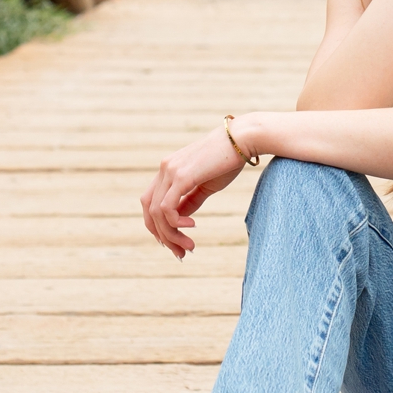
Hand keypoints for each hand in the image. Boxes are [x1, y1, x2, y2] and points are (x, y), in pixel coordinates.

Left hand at [140, 120, 252, 258]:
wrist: (242, 139)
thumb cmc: (228, 160)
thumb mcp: (205, 185)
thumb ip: (189, 201)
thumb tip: (179, 220)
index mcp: (168, 170)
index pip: (150, 203)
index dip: (158, 226)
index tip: (174, 242)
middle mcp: (164, 169)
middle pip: (149, 210)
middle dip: (163, 236)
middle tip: (181, 253)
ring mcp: (170, 171)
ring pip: (157, 212)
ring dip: (171, 234)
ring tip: (189, 246)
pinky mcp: (181, 175)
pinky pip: (167, 207)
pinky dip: (175, 223)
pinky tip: (192, 226)